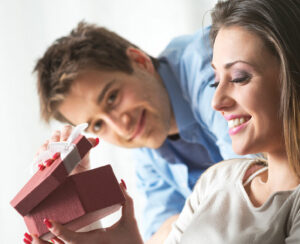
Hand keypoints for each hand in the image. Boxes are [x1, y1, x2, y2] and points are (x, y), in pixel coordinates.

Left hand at [24, 181, 143, 243]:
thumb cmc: (132, 238)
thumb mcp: (130, 219)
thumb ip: (126, 200)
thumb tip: (121, 182)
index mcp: (96, 240)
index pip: (72, 238)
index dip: (58, 230)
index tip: (48, 221)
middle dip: (41, 243)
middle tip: (27, 233)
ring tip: (29, 238)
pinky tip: (48, 240)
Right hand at [34, 125, 98, 173]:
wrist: (73, 182)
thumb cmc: (81, 169)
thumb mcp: (86, 160)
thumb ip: (88, 149)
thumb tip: (96, 140)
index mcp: (72, 138)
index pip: (67, 129)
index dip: (65, 134)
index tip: (65, 143)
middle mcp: (60, 140)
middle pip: (54, 135)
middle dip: (54, 144)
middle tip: (56, 155)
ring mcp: (51, 148)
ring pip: (45, 144)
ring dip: (45, 153)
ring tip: (48, 163)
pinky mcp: (42, 156)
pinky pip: (38, 154)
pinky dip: (38, 159)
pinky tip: (40, 166)